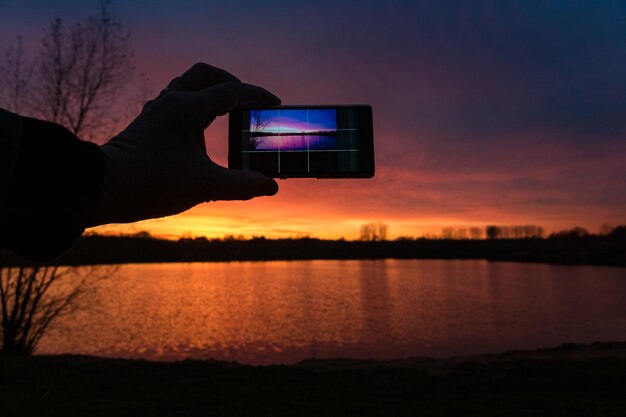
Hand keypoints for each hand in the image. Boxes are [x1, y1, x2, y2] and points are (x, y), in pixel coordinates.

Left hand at [89, 63, 279, 225]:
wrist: (102, 188)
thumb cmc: (150, 183)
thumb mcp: (204, 186)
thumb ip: (241, 185)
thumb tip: (270, 186)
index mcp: (186, 109)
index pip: (230, 91)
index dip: (256, 96)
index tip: (274, 103)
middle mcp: (170, 103)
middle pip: (205, 74)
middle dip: (230, 82)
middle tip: (246, 101)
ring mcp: (156, 112)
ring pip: (187, 85)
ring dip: (209, 92)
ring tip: (226, 112)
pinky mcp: (147, 125)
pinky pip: (175, 102)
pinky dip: (194, 106)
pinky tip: (199, 129)